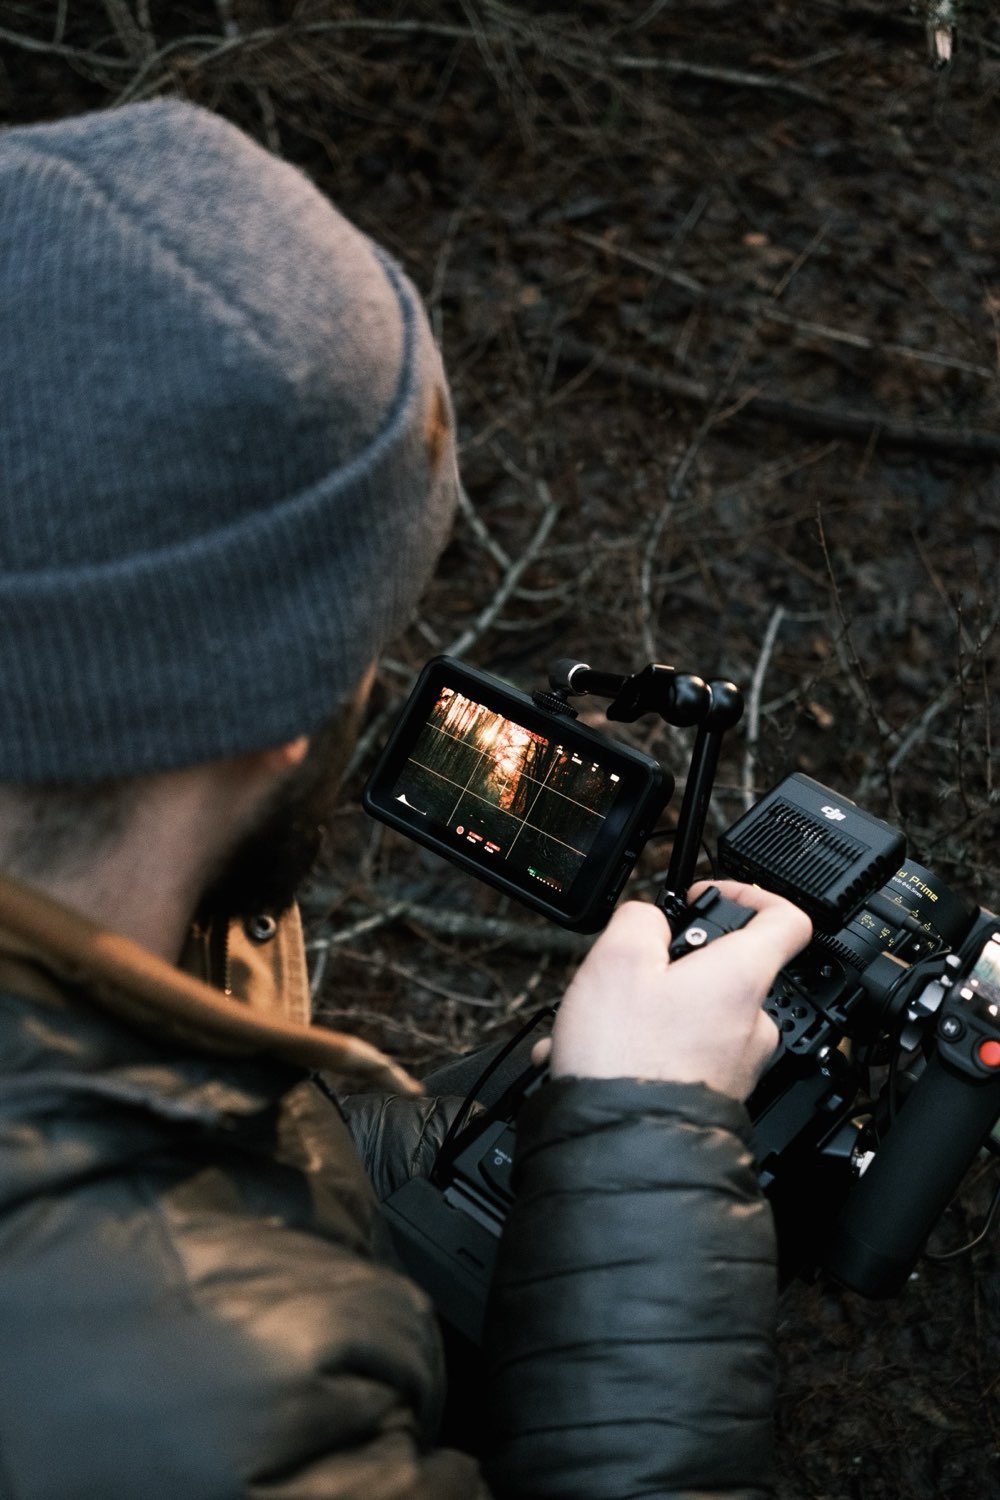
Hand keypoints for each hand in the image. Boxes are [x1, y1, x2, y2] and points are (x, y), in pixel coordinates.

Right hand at [543, 881, 812, 1100]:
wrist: (622, 1148)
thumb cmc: (627, 1060)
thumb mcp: (616, 958)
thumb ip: (640, 919)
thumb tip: (649, 920)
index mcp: (741, 977)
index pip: (787, 919)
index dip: (751, 894)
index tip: (713, 898)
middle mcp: (751, 1022)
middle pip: (723, 970)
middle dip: (669, 965)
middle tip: (625, 974)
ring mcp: (735, 1064)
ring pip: (691, 1014)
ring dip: (645, 1011)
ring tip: (593, 1024)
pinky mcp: (713, 1095)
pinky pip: (678, 1054)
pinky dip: (640, 1048)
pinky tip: (594, 1057)